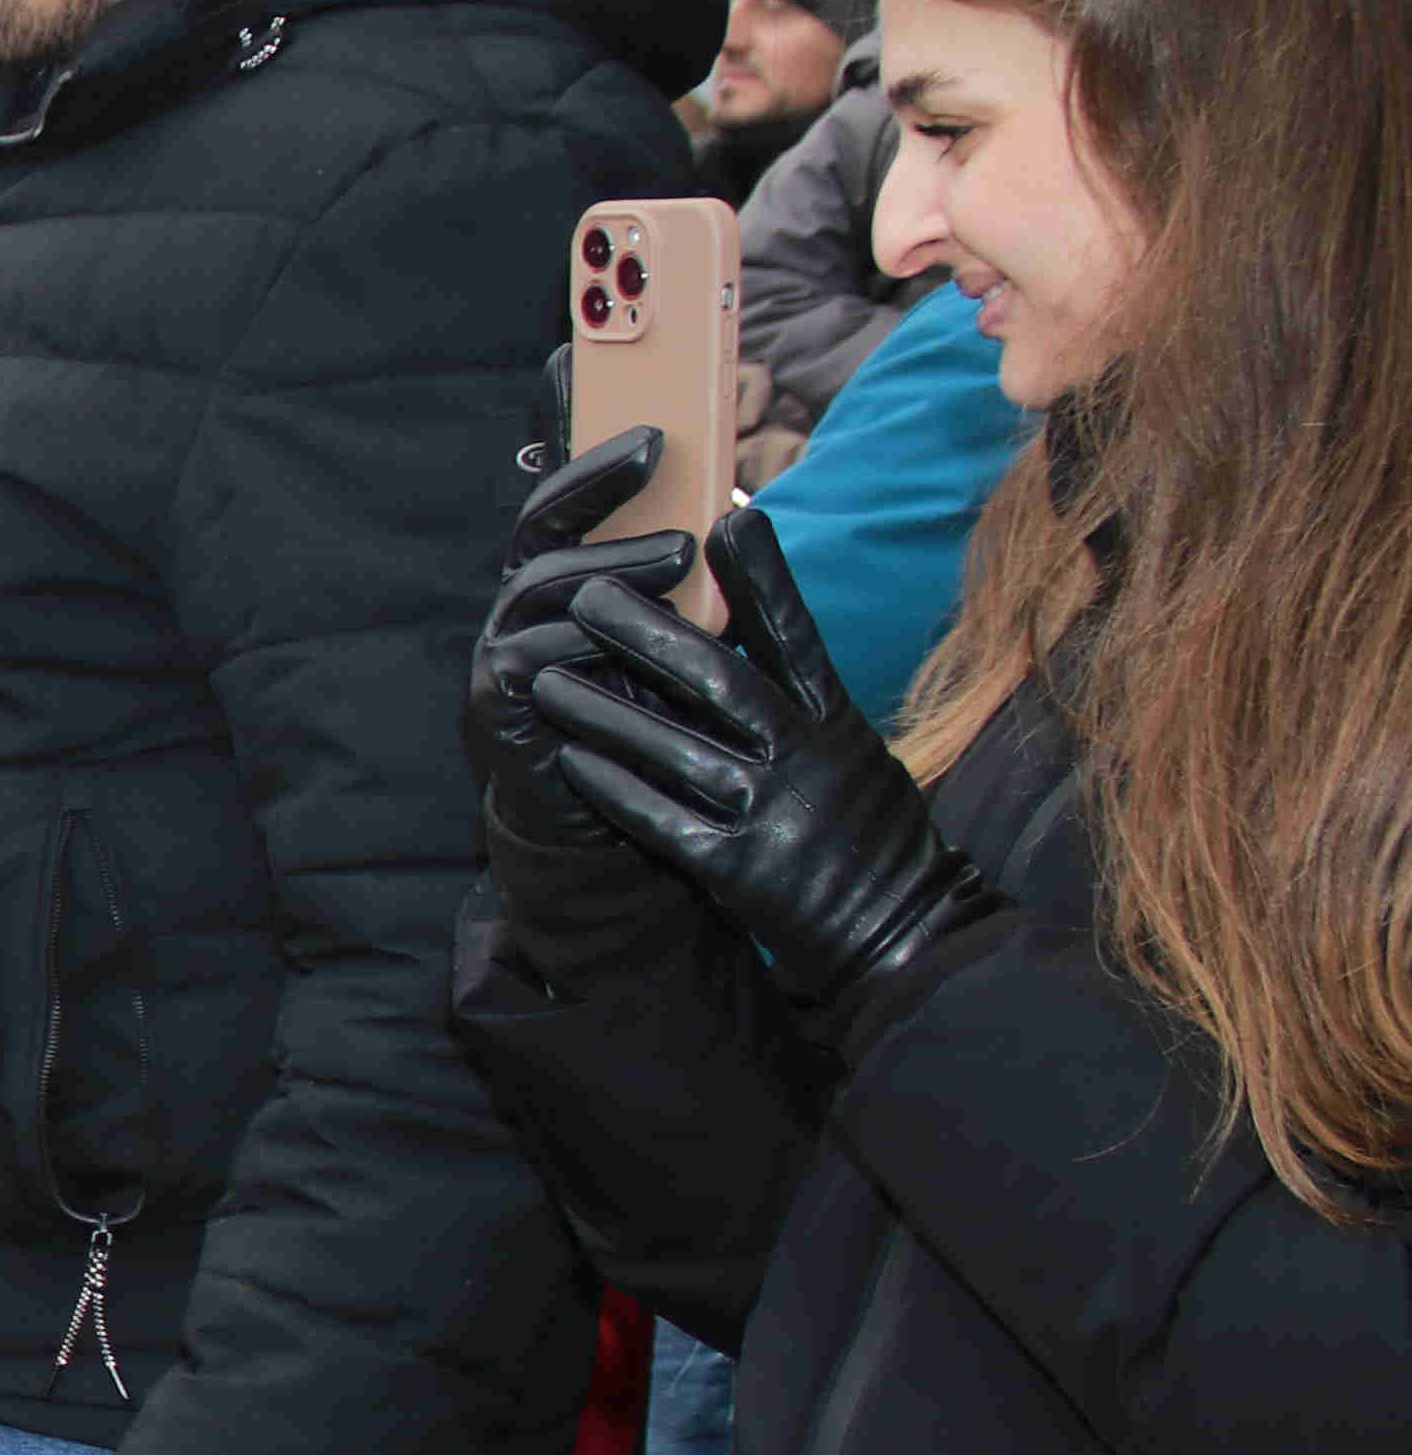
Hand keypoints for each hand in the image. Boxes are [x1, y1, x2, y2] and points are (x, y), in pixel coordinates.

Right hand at [464, 431, 696, 851]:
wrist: (607, 813)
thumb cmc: (650, 714)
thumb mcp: (678, 631)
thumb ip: (683, 576)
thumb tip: (733, 506)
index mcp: (567, 569)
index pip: (567, 486)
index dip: (572, 430)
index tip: (592, 370)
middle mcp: (526, 597)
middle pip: (543, 515)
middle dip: (596, 473)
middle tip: (659, 444)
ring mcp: (505, 644)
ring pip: (542, 581)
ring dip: (613, 559)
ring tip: (684, 551)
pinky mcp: (497, 700)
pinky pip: (529, 657)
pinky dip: (578, 641)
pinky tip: (621, 632)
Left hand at [529, 497, 1006, 1028]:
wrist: (908, 936)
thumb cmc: (870, 834)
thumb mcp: (855, 750)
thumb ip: (806, 692)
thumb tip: (756, 618)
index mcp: (837, 723)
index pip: (797, 637)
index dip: (762, 577)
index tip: (725, 518)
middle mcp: (806, 759)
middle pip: (720, 682)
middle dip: (649, 636)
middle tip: (588, 594)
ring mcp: (773, 815)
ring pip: (676, 750)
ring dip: (605, 711)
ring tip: (547, 678)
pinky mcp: (740, 872)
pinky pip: (665, 822)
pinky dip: (616, 789)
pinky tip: (570, 760)